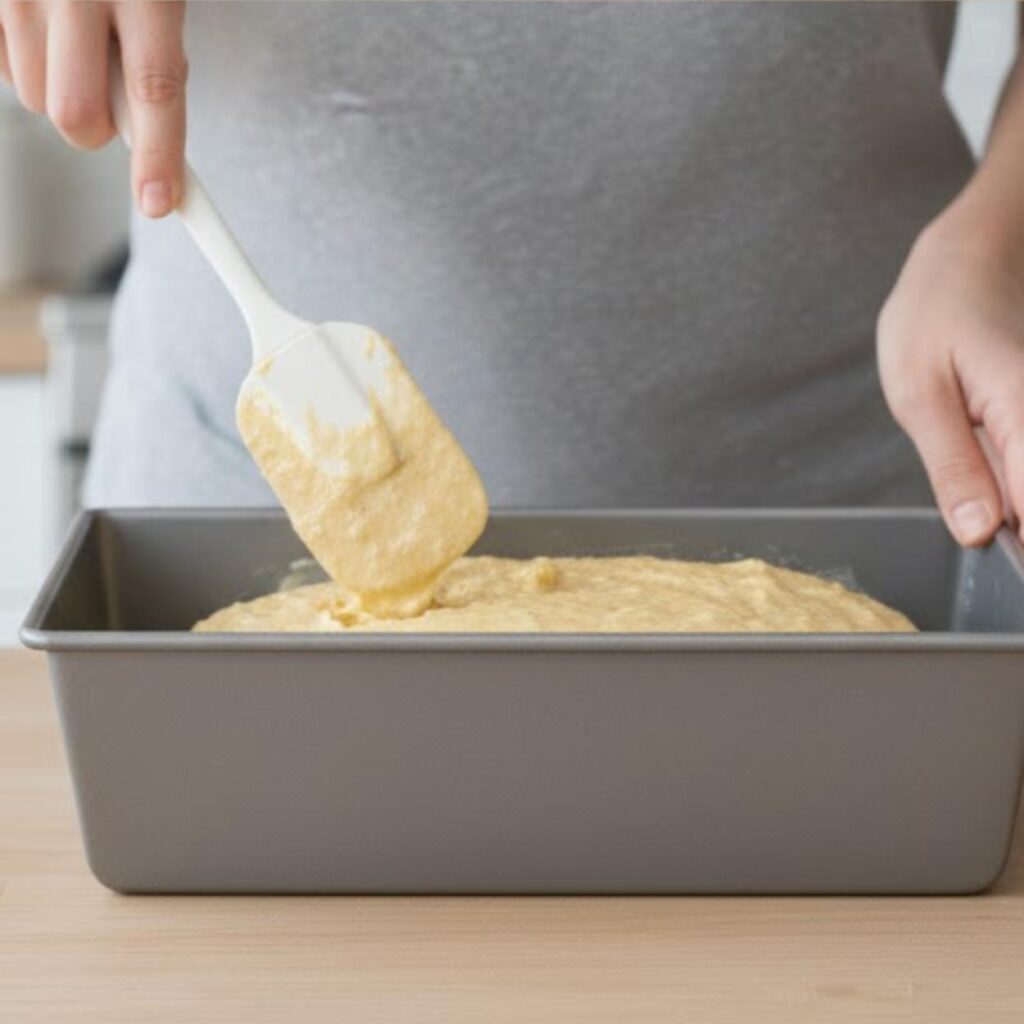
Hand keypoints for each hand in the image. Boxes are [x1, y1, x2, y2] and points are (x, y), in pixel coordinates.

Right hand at [0, 0, 185, 216]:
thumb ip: (158, 46)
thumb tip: (149, 126)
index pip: (154, 89)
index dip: (159, 156)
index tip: (161, 204)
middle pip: (76, 113)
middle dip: (96, 130)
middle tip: (110, 105)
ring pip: (33, 95)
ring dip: (60, 89)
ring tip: (74, 38)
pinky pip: (1, 66)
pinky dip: (24, 61)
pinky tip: (40, 23)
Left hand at [878, 203, 1023, 545]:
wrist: (972, 257)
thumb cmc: (935, 314)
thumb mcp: (920, 393)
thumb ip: (953, 466)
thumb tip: (977, 533)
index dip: (1020, 551)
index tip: (1002, 567)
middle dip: (1012, 529)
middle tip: (969, 513)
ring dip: (1010, 508)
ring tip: (964, 453)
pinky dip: (1010, 485)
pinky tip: (986, 480)